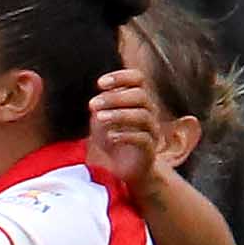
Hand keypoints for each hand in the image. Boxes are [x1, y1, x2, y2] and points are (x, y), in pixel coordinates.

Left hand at [89, 69, 158, 191]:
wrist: (122, 167)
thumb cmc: (111, 136)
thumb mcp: (100, 118)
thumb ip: (100, 106)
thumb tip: (97, 101)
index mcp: (137, 100)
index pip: (138, 79)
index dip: (121, 77)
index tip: (99, 84)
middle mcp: (149, 112)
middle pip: (140, 96)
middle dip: (115, 98)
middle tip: (92, 104)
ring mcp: (151, 130)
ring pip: (143, 116)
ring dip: (119, 114)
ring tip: (99, 118)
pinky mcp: (149, 149)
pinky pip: (143, 138)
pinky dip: (125, 135)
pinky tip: (110, 136)